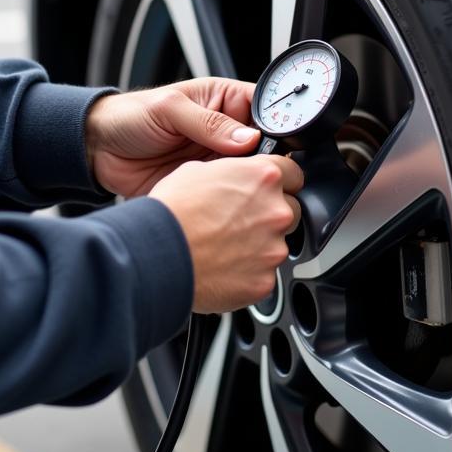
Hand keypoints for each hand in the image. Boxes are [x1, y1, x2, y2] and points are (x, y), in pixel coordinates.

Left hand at [86, 79, 259, 196]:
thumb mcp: (169, 109)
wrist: (98, 150)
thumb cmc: (130, 117)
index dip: (276, 128)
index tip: (276, 147)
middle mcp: (227, 132)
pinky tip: (227, 204)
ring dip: (248, 184)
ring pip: (250, 176)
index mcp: (226, 101)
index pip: (266, 112)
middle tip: (255, 172)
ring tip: (240, 189)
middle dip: (264, 162)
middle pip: (265, 149)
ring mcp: (218, 161)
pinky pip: (228, 197)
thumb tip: (246, 138)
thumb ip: (209, 122)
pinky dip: (230, 203)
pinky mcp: (206, 187)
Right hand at [149, 155, 303, 313]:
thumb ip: (232, 173)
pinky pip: (263, 274)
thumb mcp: (197, 170)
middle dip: (269, 215)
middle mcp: (275, 211)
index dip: (280, 180)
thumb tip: (236, 177)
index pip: (293, 172)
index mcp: (263, 178)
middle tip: (239, 221)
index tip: (271, 188)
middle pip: (290, 210)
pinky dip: (248, 273)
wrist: (158, 254)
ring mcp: (273, 249)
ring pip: (276, 244)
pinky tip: (223, 267)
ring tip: (224, 247)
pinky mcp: (264, 281)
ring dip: (259, 245)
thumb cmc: (172, 212)